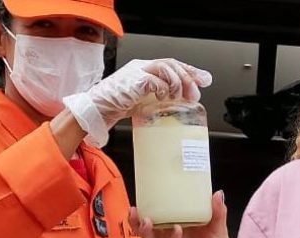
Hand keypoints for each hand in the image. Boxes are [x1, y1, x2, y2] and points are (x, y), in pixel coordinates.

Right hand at [63, 58, 211, 146]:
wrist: (95, 111)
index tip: (204, 80)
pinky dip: (163, 89)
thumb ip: (159, 100)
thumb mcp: (143, 103)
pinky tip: (164, 98)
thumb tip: (179, 107)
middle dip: (188, 77)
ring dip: (178, 83)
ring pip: (166, 68)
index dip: (190, 71)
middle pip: (172, 63)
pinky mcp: (133, 82)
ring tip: (180, 97)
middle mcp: (142, 68)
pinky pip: (154, 80)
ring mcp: (137, 72)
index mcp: (145, 71)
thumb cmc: (115, 107)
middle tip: (196, 92)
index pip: (172, 65)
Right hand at [129, 191, 235, 237]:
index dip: (149, 205)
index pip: (160, 213)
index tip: (144, 194)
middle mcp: (171, 236)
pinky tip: (176, 230)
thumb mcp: (218, 227)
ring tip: (146, 220)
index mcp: (178, 225)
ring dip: (147, 230)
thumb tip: (217, 194)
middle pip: (149, 227)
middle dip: (138, 219)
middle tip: (135, 209)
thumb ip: (218, 211)